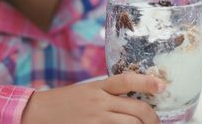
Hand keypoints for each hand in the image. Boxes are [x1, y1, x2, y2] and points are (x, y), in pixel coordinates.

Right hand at [21, 73, 165, 123]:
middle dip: (152, 118)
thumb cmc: (64, 101)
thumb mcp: (87, 90)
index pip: (126, 80)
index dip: (147, 82)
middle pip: (137, 109)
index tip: (162, 86)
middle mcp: (99, 102)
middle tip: (156, 122)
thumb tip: (133, 99)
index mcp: (98, 87)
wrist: (39, 112)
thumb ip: (108, 93)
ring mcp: (96, 119)